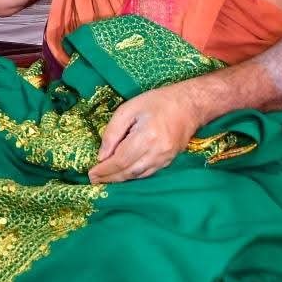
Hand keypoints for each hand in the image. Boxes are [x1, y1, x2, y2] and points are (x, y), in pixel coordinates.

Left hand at [87, 84, 203, 183]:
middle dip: (110, 177)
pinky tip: (123, 174)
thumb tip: (102, 156)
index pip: (121, 160)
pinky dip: (133, 175)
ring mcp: (166, 158)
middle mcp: (157, 152)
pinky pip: (148, 172)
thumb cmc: (157, 102)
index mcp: (147, 136)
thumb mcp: (128, 109)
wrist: (190, 105)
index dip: (105, 170)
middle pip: (129, 171)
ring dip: (120, 179)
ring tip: (105, 179)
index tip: (91, 174)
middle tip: (94, 180)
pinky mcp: (170, 161)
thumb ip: (112, 132)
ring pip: (139, 175)